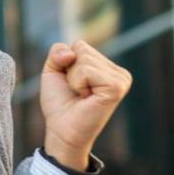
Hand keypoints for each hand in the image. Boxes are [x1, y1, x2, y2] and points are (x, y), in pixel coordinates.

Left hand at [40, 40, 132, 169]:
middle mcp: (118, 72)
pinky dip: (78, 83)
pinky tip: (86, 97)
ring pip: (83, 58)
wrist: (61, 129)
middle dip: (69, 70)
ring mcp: (121, 79)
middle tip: (76, 92)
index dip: (65, 63)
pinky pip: (86, 70)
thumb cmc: (59, 103)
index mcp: (107, 67)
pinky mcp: (117, 87)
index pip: (79, 45)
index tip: (71, 84)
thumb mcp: (53, 71)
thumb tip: (71, 53)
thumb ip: (58, 51)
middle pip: (81, 48)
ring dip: (73, 78)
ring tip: (81, 95)